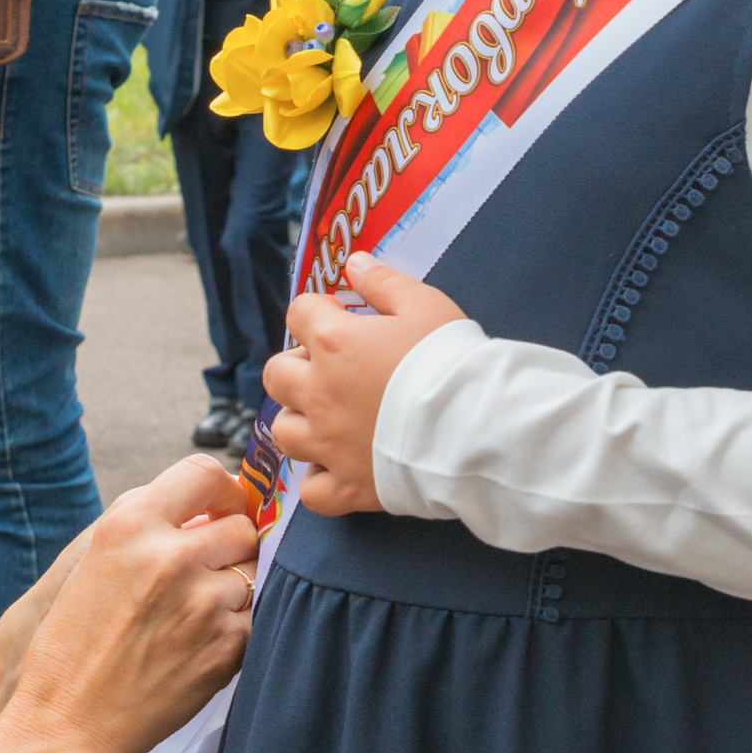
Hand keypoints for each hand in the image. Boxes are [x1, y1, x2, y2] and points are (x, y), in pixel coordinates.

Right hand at [0, 455, 258, 752]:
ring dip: (234, 585)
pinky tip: (198, 643)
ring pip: (254, 570)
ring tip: (194, 613)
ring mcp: (204, 601)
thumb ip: (152, 525)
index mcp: (129, 525)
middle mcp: (170, 556)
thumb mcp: (97, 562)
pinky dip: (236, 625)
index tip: (218, 508)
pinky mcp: (228, 645)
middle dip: (229, 545)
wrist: (69, 726)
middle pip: (241, 526)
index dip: (220, 491)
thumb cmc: (74, 647)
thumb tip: (211, 508)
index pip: (204, 473)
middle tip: (205, 570)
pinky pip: (255, 615)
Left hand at [263, 255, 466, 516]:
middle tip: (331, 368)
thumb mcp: (425, 305)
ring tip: (330, 418)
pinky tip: (340, 466)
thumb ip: (383, 283)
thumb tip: (353, 263)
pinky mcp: (345, 487)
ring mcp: (328, 445)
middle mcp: (319, 393)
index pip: (299, 313)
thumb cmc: (451, 360)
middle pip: (275, 374)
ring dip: (301, 419)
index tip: (342, 317)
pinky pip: (310, 489)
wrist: (476, 426)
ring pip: (284, 431)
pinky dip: (319, 478)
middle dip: (297, 366)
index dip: (318, 311)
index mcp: (334, 343)